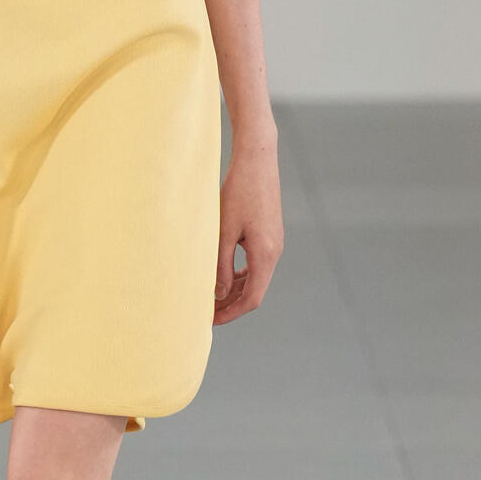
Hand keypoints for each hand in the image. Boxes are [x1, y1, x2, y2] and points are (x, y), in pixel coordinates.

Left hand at [213, 131, 282, 321]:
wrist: (257, 159)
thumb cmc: (238, 191)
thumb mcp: (224, 230)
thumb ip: (220, 264)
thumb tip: (217, 293)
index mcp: (266, 254)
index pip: (252, 298)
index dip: (231, 313)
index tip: (211, 320)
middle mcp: (274, 251)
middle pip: (255, 290)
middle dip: (231, 304)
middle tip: (206, 311)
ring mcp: (274, 242)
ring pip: (256, 277)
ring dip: (235, 289)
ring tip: (211, 295)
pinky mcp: (270, 233)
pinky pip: (257, 263)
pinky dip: (241, 273)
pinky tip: (223, 273)